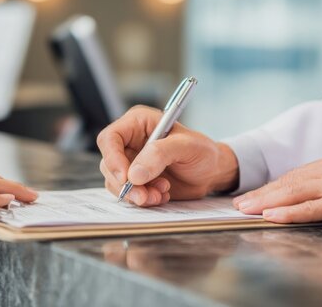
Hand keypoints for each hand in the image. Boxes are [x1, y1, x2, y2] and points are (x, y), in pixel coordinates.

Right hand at [97, 105, 238, 206]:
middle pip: (109, 164)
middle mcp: (130, 142)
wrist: (211, 173)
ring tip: (161, 193)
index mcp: (138, 123)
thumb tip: (133, 174)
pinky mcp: (137, 181)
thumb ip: (160, 154)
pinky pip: (128, 194)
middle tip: (146, 194)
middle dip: (126, 183)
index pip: (110, 138)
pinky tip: (162, 195)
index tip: (126, 178)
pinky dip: (143, 199)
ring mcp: (132, 162)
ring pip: (116, 182)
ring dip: (136, 194)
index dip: (112, 159)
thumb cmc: (202, 152)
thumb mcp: (187, 146)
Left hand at [233, 155, 321, 229]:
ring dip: (265, 203)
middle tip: (239, 204)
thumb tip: (298, 197)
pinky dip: (288, 213)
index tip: (252, 196)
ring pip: (293, 193)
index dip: (269, 188)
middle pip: (287, 183)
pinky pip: (310, 209)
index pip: (292, 177)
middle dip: (260, 195)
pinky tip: (272, 216)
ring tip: (246, 210)